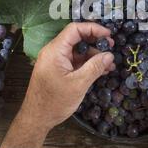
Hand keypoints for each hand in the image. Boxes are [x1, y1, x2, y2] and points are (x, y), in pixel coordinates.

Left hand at [0, 22, 114, 147]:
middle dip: (95, 41)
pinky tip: (101, 70)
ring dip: (93, 55)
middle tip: (111, 47)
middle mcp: (54, 52)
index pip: (75, 29)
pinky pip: (74, 61)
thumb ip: (94, 67)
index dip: (93, 29)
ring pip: (77, 51)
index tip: (108, 35)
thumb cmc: (55, 101)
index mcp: (55, 50)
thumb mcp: (78, 84)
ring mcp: (55, 61)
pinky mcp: (58, 70)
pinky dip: (87, 64)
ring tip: (110, 63)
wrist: (36, 119)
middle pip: (76, 38)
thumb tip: (109, 55)